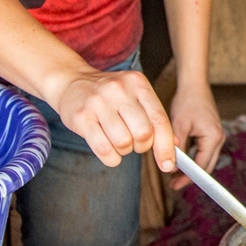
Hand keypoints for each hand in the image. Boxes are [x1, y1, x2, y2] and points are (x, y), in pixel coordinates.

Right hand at [44, 68, 175, 170]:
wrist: (71, 81)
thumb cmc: (109, 95)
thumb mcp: (135, 96)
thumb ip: (154, 117)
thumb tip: (174, 144)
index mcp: (138, 83)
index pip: (159, 119)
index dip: (166, 146)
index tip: (167, 164)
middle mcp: (119, 90)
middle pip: (143, 134)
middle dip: (142, 147)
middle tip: (134, 142)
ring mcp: (99, 102)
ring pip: (124, 143)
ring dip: (124, 151)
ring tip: (117, 140)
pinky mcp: (82, 117)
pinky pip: (104, 149)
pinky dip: (111, 158)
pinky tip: (108, 150)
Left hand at [165, 79, 224, 191]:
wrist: (194, 84)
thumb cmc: (187, 101)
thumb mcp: (178, 125)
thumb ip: (177, 146)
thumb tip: (172, 165)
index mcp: (213, 138)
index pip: (201, 166)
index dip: (187, 179)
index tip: (174, 186)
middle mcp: (219, 138)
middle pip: (207, 167)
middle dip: (190, 177)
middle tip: (173, 184)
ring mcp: (218, 136)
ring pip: (206, 160)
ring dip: (192, 168)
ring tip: (174, 174)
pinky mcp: (213, 133)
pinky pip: (204, 151)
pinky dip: (194, 158)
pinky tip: (181, 161)